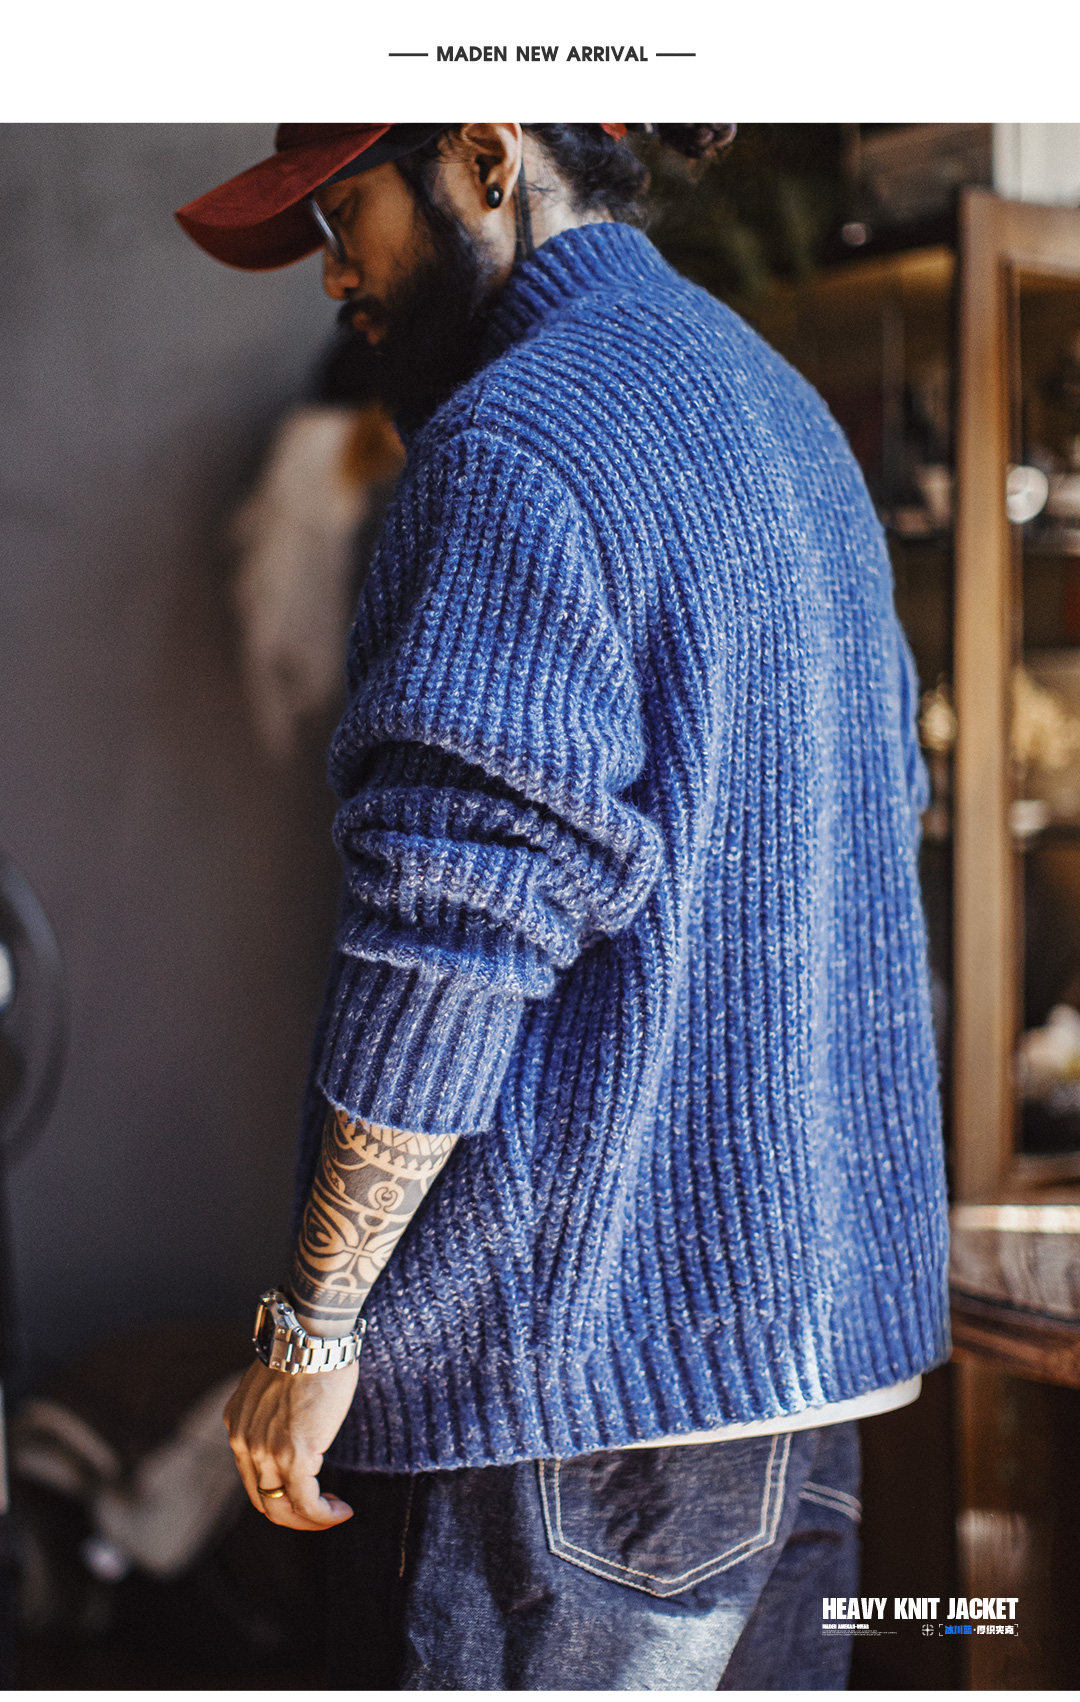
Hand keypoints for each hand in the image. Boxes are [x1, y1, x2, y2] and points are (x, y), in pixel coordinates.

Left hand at [223, 1357, 358, 1529]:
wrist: (312, 1336)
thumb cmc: (306, 1351)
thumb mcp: (276, 1385)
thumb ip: (274, 1410)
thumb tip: (295, 1422)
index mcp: (238, 1426)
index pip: (253, 1477)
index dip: (281, 1492)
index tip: (309, 1490)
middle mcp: (244, 1443)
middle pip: (264, 1500)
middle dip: (295, 1514)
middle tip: (324, 1510)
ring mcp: (267, 1453)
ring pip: (284, 1509)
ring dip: (312, 1519)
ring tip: (337, 1512)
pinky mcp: (295, 1457)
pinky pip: (308, 1503)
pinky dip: (325, 1515)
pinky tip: (342, 1511)